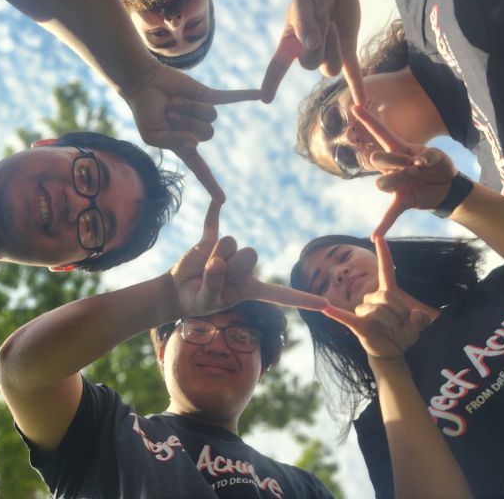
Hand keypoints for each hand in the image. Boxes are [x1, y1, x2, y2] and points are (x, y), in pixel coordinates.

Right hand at [122, 63, 261, 201]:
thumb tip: (195, 143)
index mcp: (184, 147)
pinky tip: (260, 96)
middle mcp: (197, 133)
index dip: (211, 185)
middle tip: (169, 112)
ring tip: (174, 101)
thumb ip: (172, 142)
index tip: (222, 200)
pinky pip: (230, 98)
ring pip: (211, 115)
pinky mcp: (208, 96)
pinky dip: (245, 96)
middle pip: (207, 134)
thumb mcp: (152, 135)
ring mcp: (203, 114)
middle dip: (185, 120)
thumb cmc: (145, 113)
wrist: (144, 84)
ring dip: (190, 107)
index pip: (201, 170)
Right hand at [169, 203, 329, 317]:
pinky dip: (213, 213)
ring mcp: (228, 252)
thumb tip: (218, 263)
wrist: (177, 290)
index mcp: (250, 288)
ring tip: (204, 266)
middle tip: (213, 276)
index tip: (326, 304)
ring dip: (215, 252)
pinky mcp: (210, 240)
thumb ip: (214, 285)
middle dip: (230, 265)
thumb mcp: (206, 300)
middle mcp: (244, 269)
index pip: (280, 294)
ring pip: (232, 241)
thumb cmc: (196, 299)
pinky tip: (217, 200)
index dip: (301, 299)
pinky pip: (213, 223)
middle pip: (251, 255)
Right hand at [261, 0, 366, 106]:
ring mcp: (328, 54)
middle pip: (311, 66)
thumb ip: (305, 24)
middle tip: (323, 18)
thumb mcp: (303, 4)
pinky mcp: (348, 51)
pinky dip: (357, 86)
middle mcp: (307, 54)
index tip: (265, 98)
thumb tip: (312, 45)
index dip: (271, 82)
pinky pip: (352, 73)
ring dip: (334, 46)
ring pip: (331, 69)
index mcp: (290, 45)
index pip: (277, 67)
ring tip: (333, 24)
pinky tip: (362, 101)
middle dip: (319, 41)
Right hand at [323, 238, 429, 359]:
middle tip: (406, 325)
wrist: (394, 352)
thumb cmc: (404, 334)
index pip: (385, 269)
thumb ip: (420, 319)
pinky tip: (325, 308)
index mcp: (388, 292)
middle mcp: (373, 298)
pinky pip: (344, 317)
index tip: (379, 237)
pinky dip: (335, 313)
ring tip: (394, 331)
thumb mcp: (418, 325)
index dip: (383, 253)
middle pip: (386, 295)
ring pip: (376, 309)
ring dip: (391, 322)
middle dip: (400, 311)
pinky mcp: (357, 325)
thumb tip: (413, 318)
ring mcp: (363, 311)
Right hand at [353, 105, 457, 237]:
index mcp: (401, 150)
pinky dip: (383, 225)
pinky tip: (375, 236)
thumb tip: (416, 164)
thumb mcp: (438, 157)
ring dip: (394, 182)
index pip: (381, 133)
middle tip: (404, 163)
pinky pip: (390, 214)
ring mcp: (396, 184)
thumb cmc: (440, 167)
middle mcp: (394, 166)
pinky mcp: (402, 201)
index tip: (355, 106)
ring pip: (384, 183)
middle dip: (390, 160)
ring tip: (412, 178)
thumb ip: (427, 157)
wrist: (448, 187)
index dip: (368, 120)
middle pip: (380, 159)